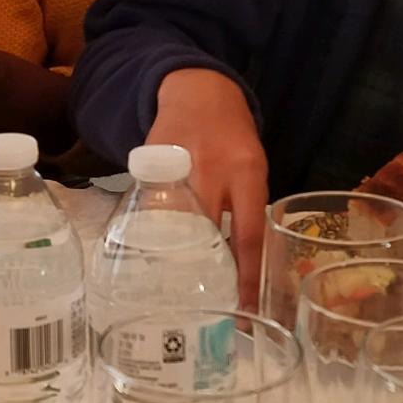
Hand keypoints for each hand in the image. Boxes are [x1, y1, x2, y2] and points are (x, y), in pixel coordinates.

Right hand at [148, 68, 267, 308]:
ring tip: (174, 293)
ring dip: (175, 259)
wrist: (198, 91)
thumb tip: (246, 263)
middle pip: (207, 233)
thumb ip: (247, 207)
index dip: (247, 277)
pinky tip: (150, 256)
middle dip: (206, 274)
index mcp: (247, 173)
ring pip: (173, 224)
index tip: (246, 312)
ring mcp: (177, 165)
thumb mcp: (252, 168)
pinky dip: (151, 235)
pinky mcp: (149, 163)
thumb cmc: (233, 138)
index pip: (248, 235)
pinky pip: (150, 208)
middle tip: (206, 311)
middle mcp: (213, 169)